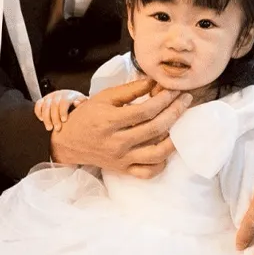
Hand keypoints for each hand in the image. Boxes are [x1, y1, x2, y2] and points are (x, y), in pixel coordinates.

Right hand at [35, 89, 86, 130]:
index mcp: (69, 95)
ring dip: (46, 118)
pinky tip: (41, 119)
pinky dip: (38, 112)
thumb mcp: (83, 104)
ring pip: (45, 106)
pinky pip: (38, 104)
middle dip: (54, 118)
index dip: (63, 111)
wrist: (72, 101)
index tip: (64, 120)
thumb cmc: (78, 105)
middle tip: (57, 129)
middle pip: (54, 105)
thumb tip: (77, 103)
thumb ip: (82, 104)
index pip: (64, 101)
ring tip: (49, 128)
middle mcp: (59, 94)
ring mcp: (50, 97)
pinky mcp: (44, 100)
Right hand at [50, 77, 191, 178]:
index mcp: (110, 121)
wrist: (68, 142)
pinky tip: (165, 149)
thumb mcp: (104, 97)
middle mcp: (116, 142)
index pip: (145, 110)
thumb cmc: (86, 116)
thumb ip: (130, 90)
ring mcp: (121, 159)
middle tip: (185, 100)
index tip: (175, 90)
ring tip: (180, 125)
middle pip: (155, 129)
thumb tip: (155, 82)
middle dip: (175, 112)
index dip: (164, 99)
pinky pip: (148, 172)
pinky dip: (161, 163)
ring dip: (173, 139)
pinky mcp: (123, 170)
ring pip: (156, 154)